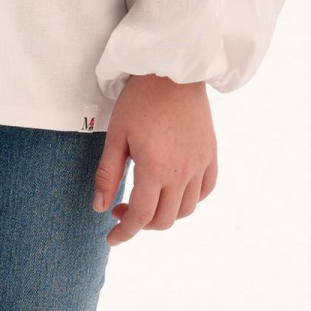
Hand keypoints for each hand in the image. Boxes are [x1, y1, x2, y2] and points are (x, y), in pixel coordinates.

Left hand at [92, 76, 217, 244]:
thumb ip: (107, 175)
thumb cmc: (140, 100)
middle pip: (164, 219)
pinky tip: (173, 191)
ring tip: (147, 200)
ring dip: (165, 215)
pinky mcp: (210, 155)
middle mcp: (182, 172)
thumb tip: (99, 207)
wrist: (173, 72)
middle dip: (141, 224)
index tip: (112, 238)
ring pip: (187, 209)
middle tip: (121, 209)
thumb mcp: (116, 136)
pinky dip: (190, 200)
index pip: (141, 216)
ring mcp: (200, 164)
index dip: (124, 233)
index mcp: (155, 168)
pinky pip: (205, 190)